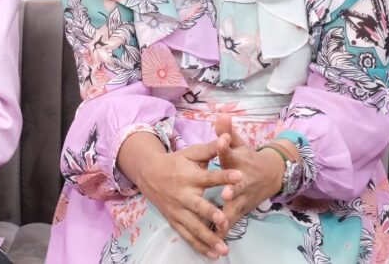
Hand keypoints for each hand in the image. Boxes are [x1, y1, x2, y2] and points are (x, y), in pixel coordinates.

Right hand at [122, 133, 240, 260]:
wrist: (148, 173)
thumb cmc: (176, 162)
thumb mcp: (191, 153)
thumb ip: (210, 148)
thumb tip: (226, 137)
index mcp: (190, 176)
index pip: (209, 176)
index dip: (224, 176)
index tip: (240, 176)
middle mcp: (183, 194)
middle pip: (197, 206)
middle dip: (210, 213)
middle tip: (224, 219)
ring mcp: (178, 210)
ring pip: (193, 226)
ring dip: (208, 238)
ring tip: (224, 249)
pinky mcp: (174, 220)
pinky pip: (187, 236)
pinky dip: (199, 246)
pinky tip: (213, 255)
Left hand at [214, 114, 285, 231]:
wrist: (272, 175)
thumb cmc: (248, 158)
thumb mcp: (238, 143)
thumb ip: (227, 131)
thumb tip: (221, 115)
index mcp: (239, 161)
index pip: (231, 151)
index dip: (226, 145)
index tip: (222, 140)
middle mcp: (242, 181)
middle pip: (237, 185)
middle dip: (231, 189)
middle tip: (225, 193)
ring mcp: (243, 198)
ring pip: (234, 208)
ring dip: (227, 215)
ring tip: (218, 223)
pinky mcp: (241, 211)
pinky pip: (232, 222)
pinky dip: (225, 229)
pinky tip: (214, 239)